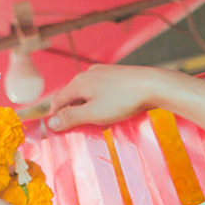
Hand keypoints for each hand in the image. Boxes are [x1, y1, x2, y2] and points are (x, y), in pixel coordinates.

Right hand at [46, 64, 165, 130]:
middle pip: (72, 96)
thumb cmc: (123, 100)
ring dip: (85, 109)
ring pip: (86, 94)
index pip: (58, 100)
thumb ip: (71, 117)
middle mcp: (88, 74)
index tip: (55, 130)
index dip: (54, 116)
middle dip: (71, 113)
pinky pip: (100, 91)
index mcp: (79, 82)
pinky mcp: (116, 76)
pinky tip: (107, 112)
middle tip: (74, 130)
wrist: (153, 85)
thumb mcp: (93, 113)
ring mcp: (103, 73)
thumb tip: (51, 122)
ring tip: (91, 124)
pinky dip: (98, 103)